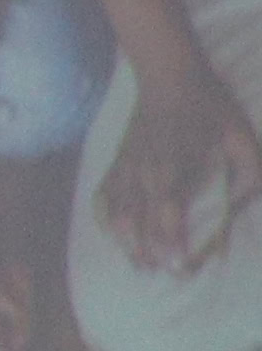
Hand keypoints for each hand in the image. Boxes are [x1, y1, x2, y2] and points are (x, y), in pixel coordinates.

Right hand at [99, 65, 261, 271]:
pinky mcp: (116, 164)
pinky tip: (116, 238)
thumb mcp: (240, 137)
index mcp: (172, 165)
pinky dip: (107, 222)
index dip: (172, 242)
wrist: (168, 76)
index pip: (166, 212)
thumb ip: (247, 174)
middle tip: (168, 274)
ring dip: (128, 245)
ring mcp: (125, 168)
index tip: (183, 265)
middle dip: (151, 253)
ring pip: (117, 216)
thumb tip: (241, 207)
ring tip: (142, 265)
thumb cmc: (208, 107)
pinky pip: (103, 200)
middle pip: (138, 223)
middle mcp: (143, 171)